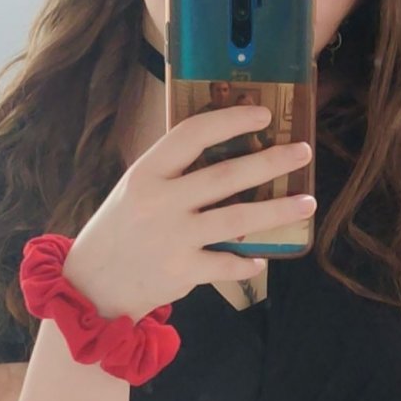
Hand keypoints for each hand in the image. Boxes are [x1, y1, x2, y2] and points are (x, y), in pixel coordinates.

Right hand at [63, 107, 313, 321]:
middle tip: (302, 152)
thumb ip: (173, 173)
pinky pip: (228, 264)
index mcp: (147, 173)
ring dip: (278, 211)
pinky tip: (261, 258)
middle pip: (227, 175)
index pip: (194, 134)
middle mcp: (161, 202)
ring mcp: (173, 238)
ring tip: (307, 203)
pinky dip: (248, 262)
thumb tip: (226, 152)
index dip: (232, 120)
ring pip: (239, 219)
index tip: (264, 114)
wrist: (92, 287)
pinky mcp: (183, 271)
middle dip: (271, 162)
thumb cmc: (120, 231)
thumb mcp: (136, 190)